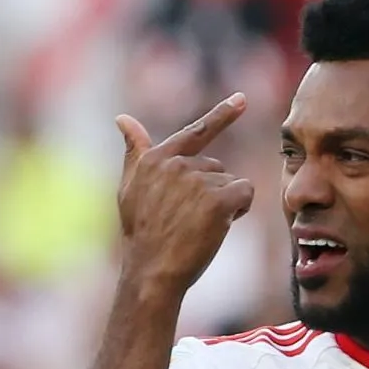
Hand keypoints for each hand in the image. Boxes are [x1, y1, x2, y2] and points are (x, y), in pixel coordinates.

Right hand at [114, 94, 255, 291]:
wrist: (152, 270)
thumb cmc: (142, 234)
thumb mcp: (130, 189)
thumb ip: (135, 152)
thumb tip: (123, 118)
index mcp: (156, 159)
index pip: (195, 132)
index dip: (222, 114)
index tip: (242, 98)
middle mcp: (176, 163)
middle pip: (216, 168)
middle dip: (212, 191)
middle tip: (190, 220)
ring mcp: (197, 179)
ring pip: (230, 182)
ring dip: (224, 203)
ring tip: (199, 226)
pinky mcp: (217, 197)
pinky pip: (245, 193)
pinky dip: (239, 209)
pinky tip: (219, 226)